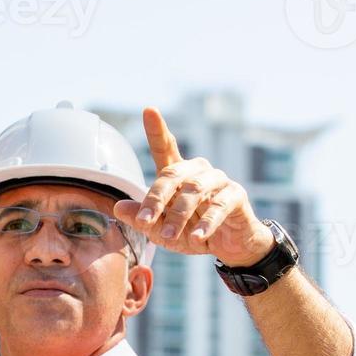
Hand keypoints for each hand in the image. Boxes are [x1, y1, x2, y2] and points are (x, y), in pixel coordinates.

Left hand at [110, 107, 274, 267]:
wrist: (229, 246)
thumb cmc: (192, 232)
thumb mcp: (162, 231)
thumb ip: (143, 220)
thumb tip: (118, 207)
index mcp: (177, 174)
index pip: (165, 147)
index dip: (157, 129)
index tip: (148, 110)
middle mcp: (197, 171)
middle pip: (173, 173)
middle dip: (156, 197)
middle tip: (144, 221)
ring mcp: (218, 181)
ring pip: (194, 189)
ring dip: (179, 214)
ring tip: (168, 235)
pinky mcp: (236, 195)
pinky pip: (219, 205)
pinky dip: (206, 223)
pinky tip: (196, 237)